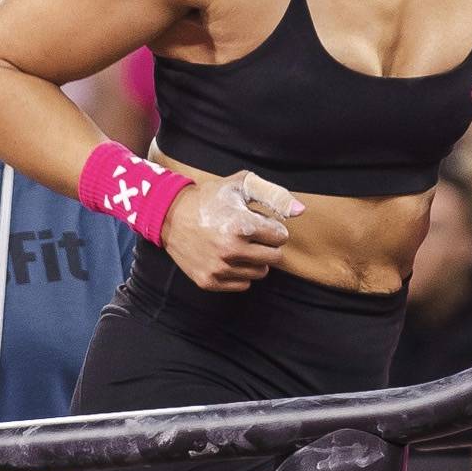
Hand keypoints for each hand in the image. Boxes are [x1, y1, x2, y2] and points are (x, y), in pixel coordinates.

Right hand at [163, 170, 299, 291]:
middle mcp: (231, 250)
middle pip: (274, 258)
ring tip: (238, 245)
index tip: (257, 221)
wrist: (170, 216)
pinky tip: (227, 257)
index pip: (281, 237)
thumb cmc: (210, 199)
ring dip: (255, 260)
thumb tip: (302, 211)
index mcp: (242, 226)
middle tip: (251, 235)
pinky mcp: (209, 281)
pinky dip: (240, 272)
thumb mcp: (241, 185)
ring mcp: (219, 268)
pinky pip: (243, 284)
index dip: (271, 227)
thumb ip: (274, 195)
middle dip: (268, 245)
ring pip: (260, 272)